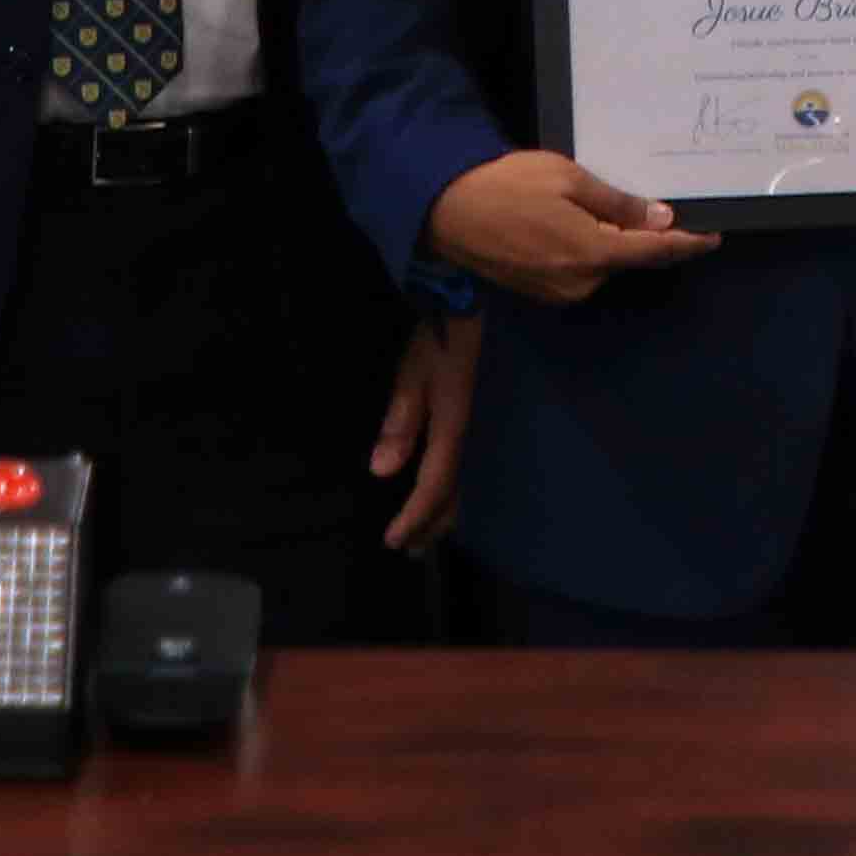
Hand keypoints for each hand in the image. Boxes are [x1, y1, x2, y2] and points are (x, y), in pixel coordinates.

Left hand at [371, 312, 480, 552]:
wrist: (470, 304)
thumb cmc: (437, 337)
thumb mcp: (411, 375)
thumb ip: (400, 422)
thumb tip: (381, 471)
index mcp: (452, 427)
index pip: (433, 486)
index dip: (414, 517)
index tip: (393, 541)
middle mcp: (467, 434)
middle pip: (452, 492)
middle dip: (430, 524)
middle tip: (410, 551)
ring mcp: (474, 426)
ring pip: (463, 482)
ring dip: (443, 511)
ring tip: (426, 533)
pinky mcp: (472, 416)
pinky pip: (464, 465)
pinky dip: (451, 488)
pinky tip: (443, 492)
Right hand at [428, 153, 720, 305]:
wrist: (445, 210)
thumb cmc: (508, 185)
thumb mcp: (568, 179)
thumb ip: (618, 204)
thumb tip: (661, 221)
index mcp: (592, 253)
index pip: (654, 252)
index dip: (688, 245)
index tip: (714, 237)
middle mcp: (581, 282)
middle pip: (628, 260)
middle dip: (643, 238)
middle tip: (651, 207)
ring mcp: (559, 293)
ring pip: (603, 266)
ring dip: (611, 244)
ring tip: (598, 209)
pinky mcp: (540, 293)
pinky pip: (580, 272)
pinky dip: (587, 252)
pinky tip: (571, 226)